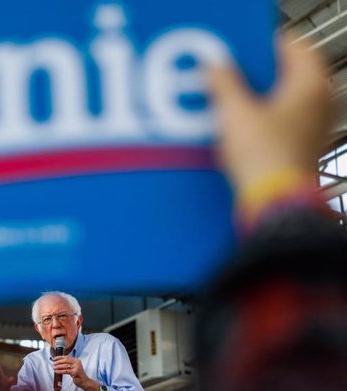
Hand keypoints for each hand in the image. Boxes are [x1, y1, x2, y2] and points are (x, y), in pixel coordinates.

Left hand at [53, 356, 91, 390]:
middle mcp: (77, 362)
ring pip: (65, 365)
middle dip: (58, 361)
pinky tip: (56, 371)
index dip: (60, 357)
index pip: (67, 357)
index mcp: (76, 360)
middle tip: (54, 363)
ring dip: (58, 366)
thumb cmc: (78, 375)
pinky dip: (60, 371)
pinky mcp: (75, 372)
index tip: (54, 358)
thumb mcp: (74, 368)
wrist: (85, 382)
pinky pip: (66, 371)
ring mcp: (76, 367)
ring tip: (54, 367)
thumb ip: (69, 365)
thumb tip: (59, 363)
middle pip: (66, 360)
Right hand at [207, 36, 332, 214]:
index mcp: (310, 86)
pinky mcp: (296, 149)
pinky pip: (275, 125)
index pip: (293, 47)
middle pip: (284, 76)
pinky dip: (256, 123)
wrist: (270, 202)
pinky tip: (233, 132)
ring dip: (251, 101)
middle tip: (226, 77)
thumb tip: (214, 68)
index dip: (262, 46)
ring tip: (224, 106)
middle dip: (253, 76)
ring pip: (278, 101)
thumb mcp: (234, 113)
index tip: (238, 53)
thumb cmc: (263, 159)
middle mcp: (317, 105)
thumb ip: (222, 83)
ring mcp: (310, 129)